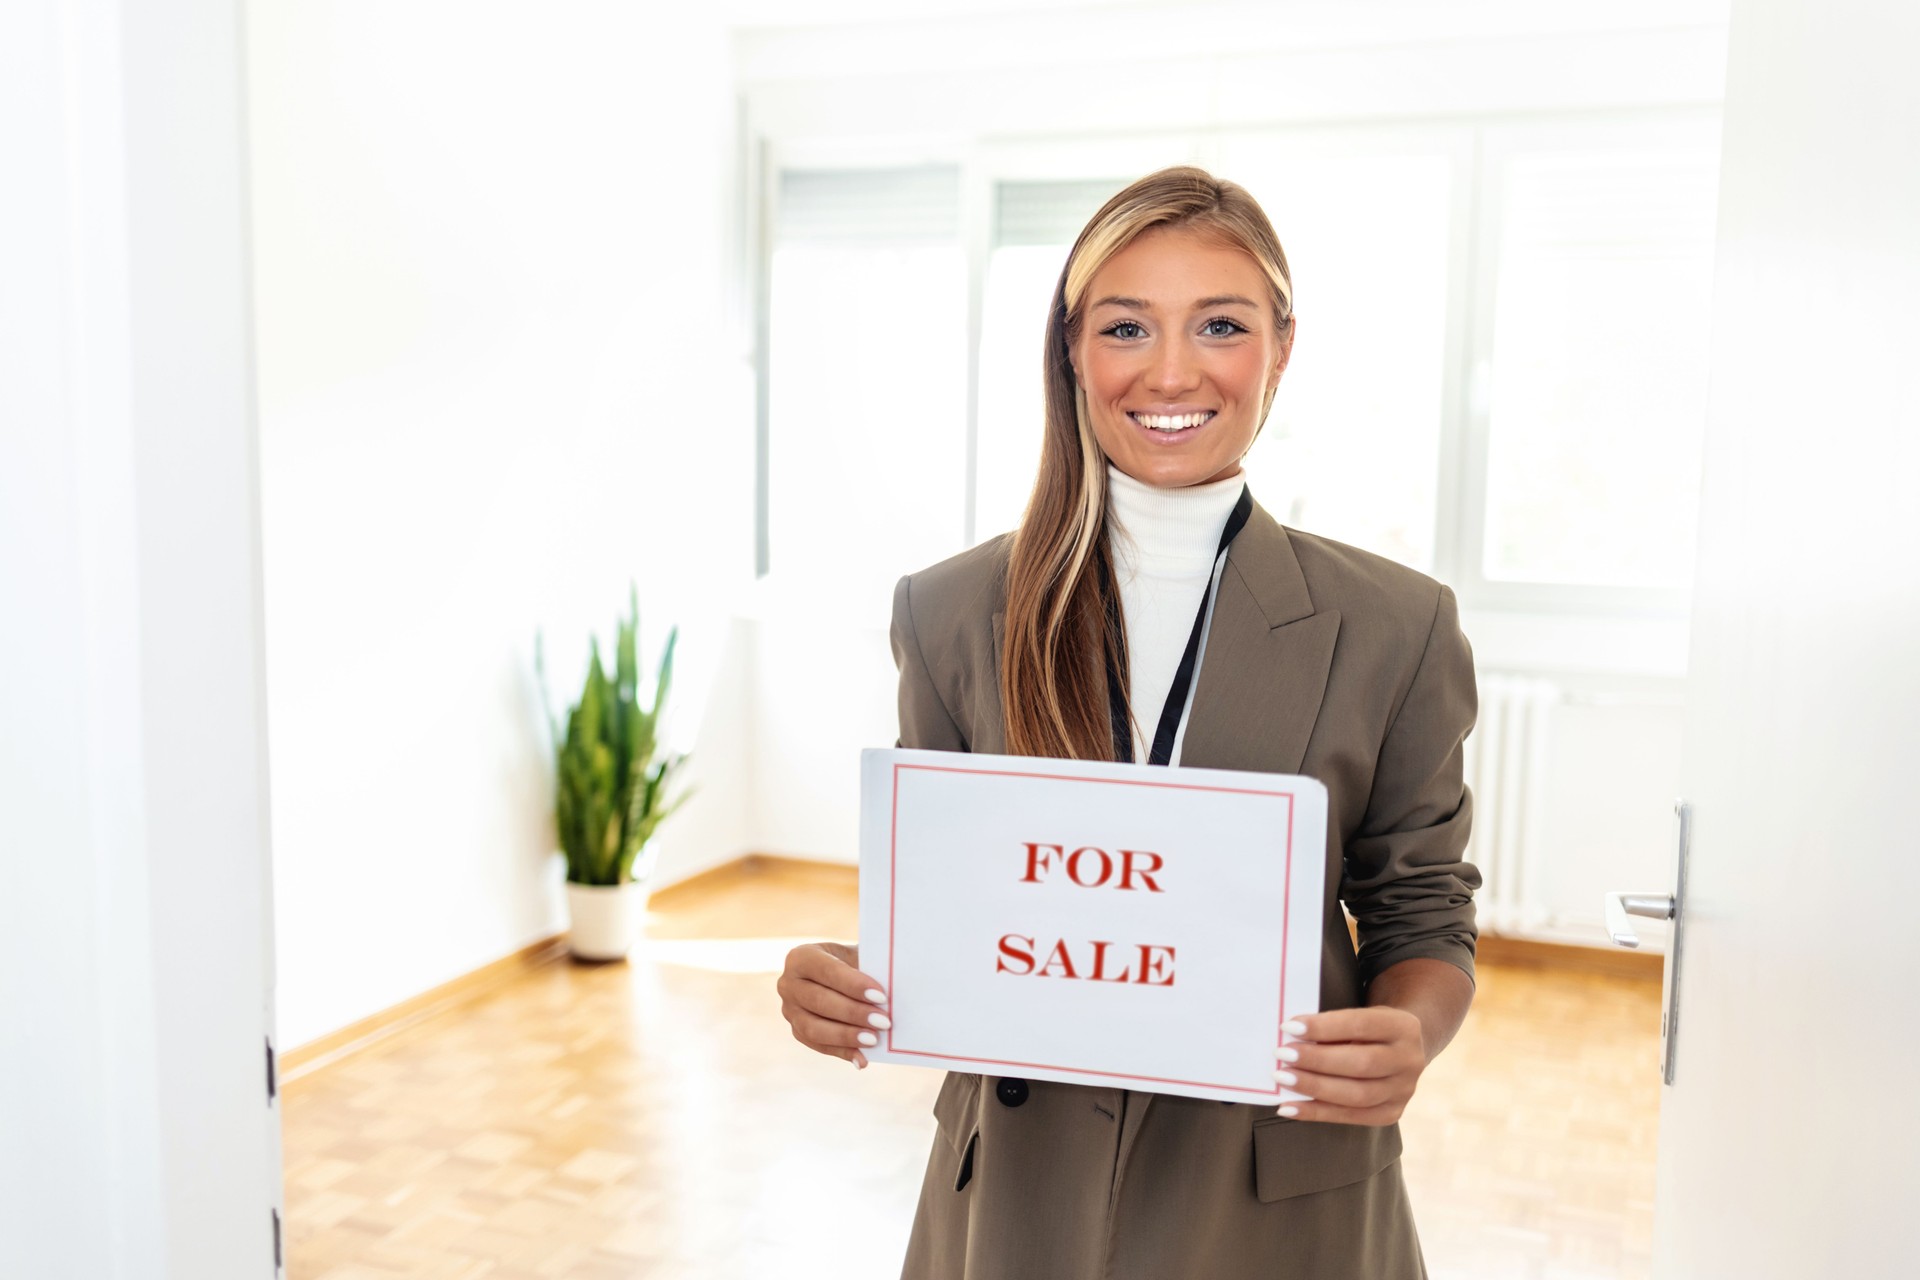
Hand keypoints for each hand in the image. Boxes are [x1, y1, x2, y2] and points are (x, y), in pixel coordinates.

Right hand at [778, 942, 890, 1069]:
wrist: (839, 975)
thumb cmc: (853, 962)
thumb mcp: (858, 956)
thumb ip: (869, 970)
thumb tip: (892, 991)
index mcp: (801, 957)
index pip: (827, 971)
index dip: (853, 984)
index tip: (881, 996)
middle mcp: (788, 984)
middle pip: (819, 1001)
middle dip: (854, 1013)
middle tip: (884, 1022)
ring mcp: (789, 1010)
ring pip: (814, 1028)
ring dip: (846, 1036)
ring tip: (874, 1040)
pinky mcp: (797, 1031)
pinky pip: (819, 1046)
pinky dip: (843, 1052)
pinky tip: (863, 1059)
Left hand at [1272, 1007, 1427, 1125]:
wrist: (1400, 1049)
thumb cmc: (1366, 1029)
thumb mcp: (1359, 1017)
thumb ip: (1332, 1027)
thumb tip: (1290, 1038)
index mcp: (1403, 1027)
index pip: (1360, 1025)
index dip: (1323, 1027)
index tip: (1289, 1027)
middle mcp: (1410, 1060)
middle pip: (1361, 1064)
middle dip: (1317, 1060)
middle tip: (1282, 1055)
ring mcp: (1404, 1091)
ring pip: (1357, 1095)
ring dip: (1314, 1088)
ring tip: (1282, 1079)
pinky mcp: (1392, 1113)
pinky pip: (1351, 1117)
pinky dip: (1316, 1112)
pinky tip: (1289, 1108)